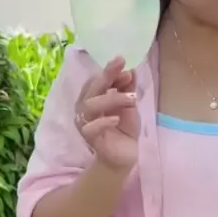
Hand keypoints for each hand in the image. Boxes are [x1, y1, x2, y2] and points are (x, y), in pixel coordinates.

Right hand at [74, 57, 138, 171]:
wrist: (125, 156)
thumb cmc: (124, 128)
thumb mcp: (129, 105)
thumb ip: (127, 89)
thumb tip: (130, 70)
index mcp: (93, 97)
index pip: (97, 80)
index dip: (109, 71)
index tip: (122, 61)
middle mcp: (85, 108)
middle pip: (92, 90)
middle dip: (108, 78)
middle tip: (125, 72)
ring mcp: (85, 123)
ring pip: (90, 106)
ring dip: (112, 99)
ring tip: (132, 99)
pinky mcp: (90, 139)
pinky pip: (90, 128)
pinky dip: (103, 121)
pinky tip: (116, 119)